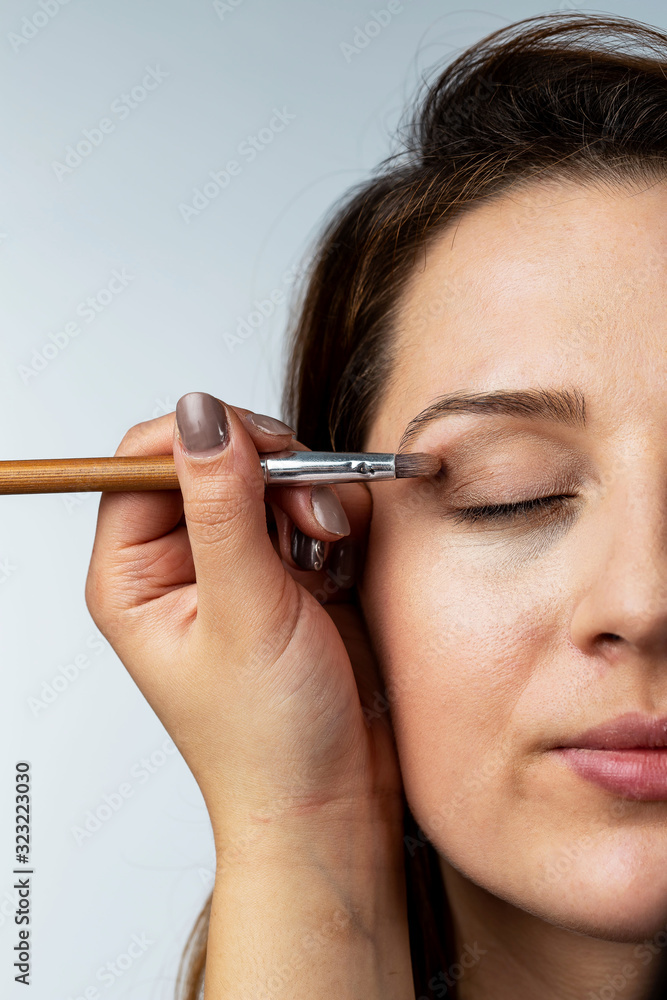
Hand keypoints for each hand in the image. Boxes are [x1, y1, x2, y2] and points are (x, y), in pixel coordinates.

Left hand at [84, 392, 403, 844]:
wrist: (335, 799)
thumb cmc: (269, 737)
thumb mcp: (243, 612)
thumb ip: (223, 505)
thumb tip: (201, 411)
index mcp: (134, 574)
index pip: (146, 462)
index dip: (203, 439)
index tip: (263, 448)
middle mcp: (179, 563)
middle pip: (216, 460)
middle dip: (272, 476)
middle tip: (308, 515)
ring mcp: (237, 565)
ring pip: (270, 479)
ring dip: (310, 501)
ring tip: (328, 552)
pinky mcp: (288, 572)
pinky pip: (310, 508)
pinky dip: (335, 524)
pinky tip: (338, 570)